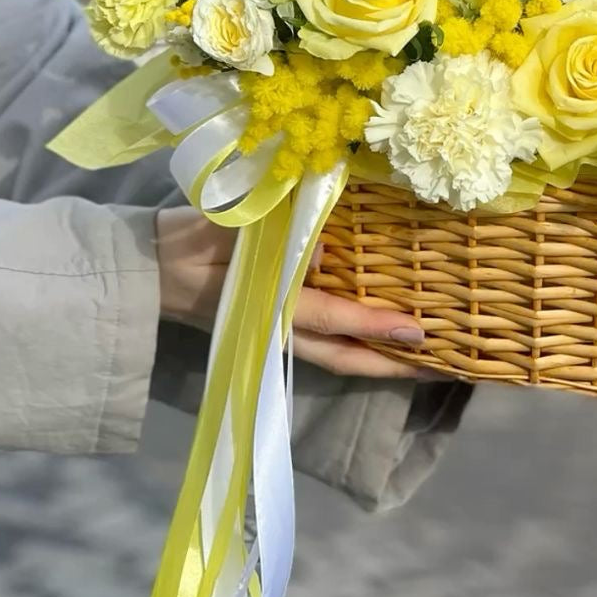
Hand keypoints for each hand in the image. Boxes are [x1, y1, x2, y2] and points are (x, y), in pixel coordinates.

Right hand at [155, 209, 430, 379]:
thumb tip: (320, 253)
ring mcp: (282, 330)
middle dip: (394, 365)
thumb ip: (270, 237)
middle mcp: (283, 327)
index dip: (375, 325)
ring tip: (426, 357)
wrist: (153, 265)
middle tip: (443, 364)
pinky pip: (328, 339)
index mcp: (271, 304)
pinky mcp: (280, 322)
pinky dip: (359, 341)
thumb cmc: (193, 242)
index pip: (333, 319)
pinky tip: (386, 334)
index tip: (417, 330)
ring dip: (381, 359)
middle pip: (347, 357)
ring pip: (340, 354)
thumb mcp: (225, 231)